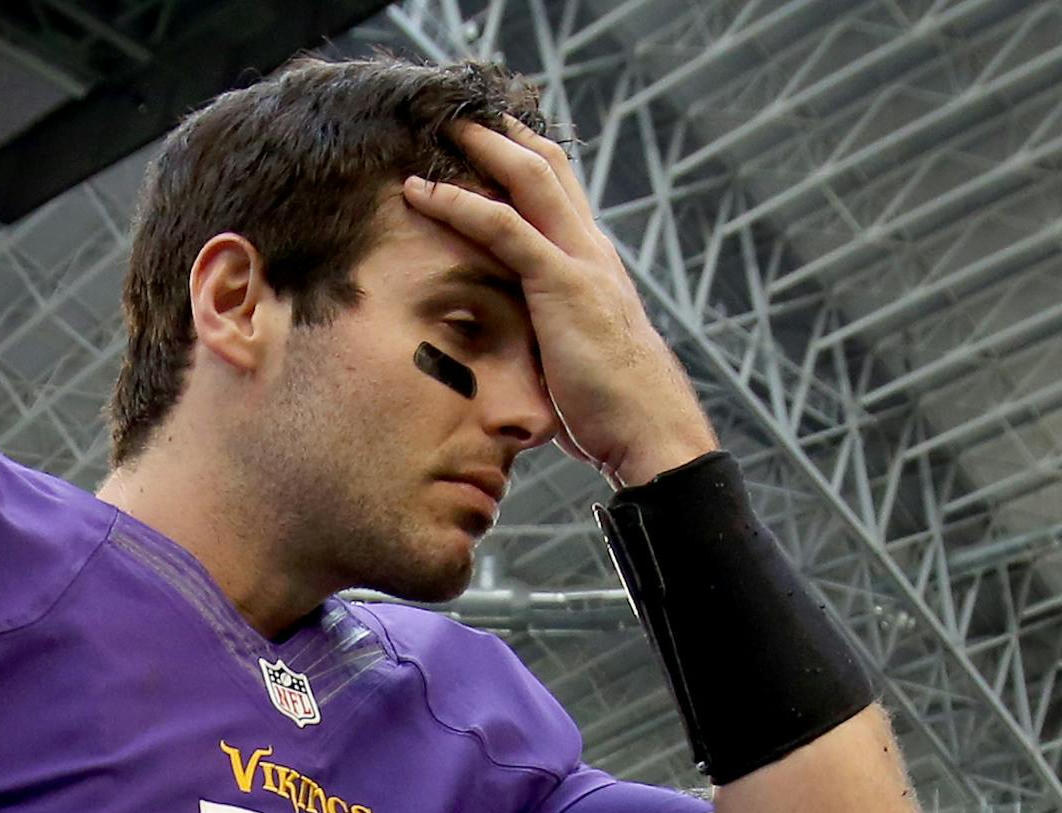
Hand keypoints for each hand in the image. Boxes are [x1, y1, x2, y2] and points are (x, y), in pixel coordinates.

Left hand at [400, 117, 716, 487]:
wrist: (651, 432)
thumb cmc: (611, 412)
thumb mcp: (571, 365)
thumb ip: (546, 344)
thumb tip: (515, 360)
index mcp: (594, 266)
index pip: (561, 194)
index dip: (528, 161)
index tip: (490, 142)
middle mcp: (591, 251)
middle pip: (548, 169)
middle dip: (504, 136)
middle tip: (462, 115)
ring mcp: (580, 262)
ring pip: (528, 181)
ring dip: (480, 150)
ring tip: (441, 128)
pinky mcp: (562, 285)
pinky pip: (504, 229)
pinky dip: (461, 204)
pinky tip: (425, 192)